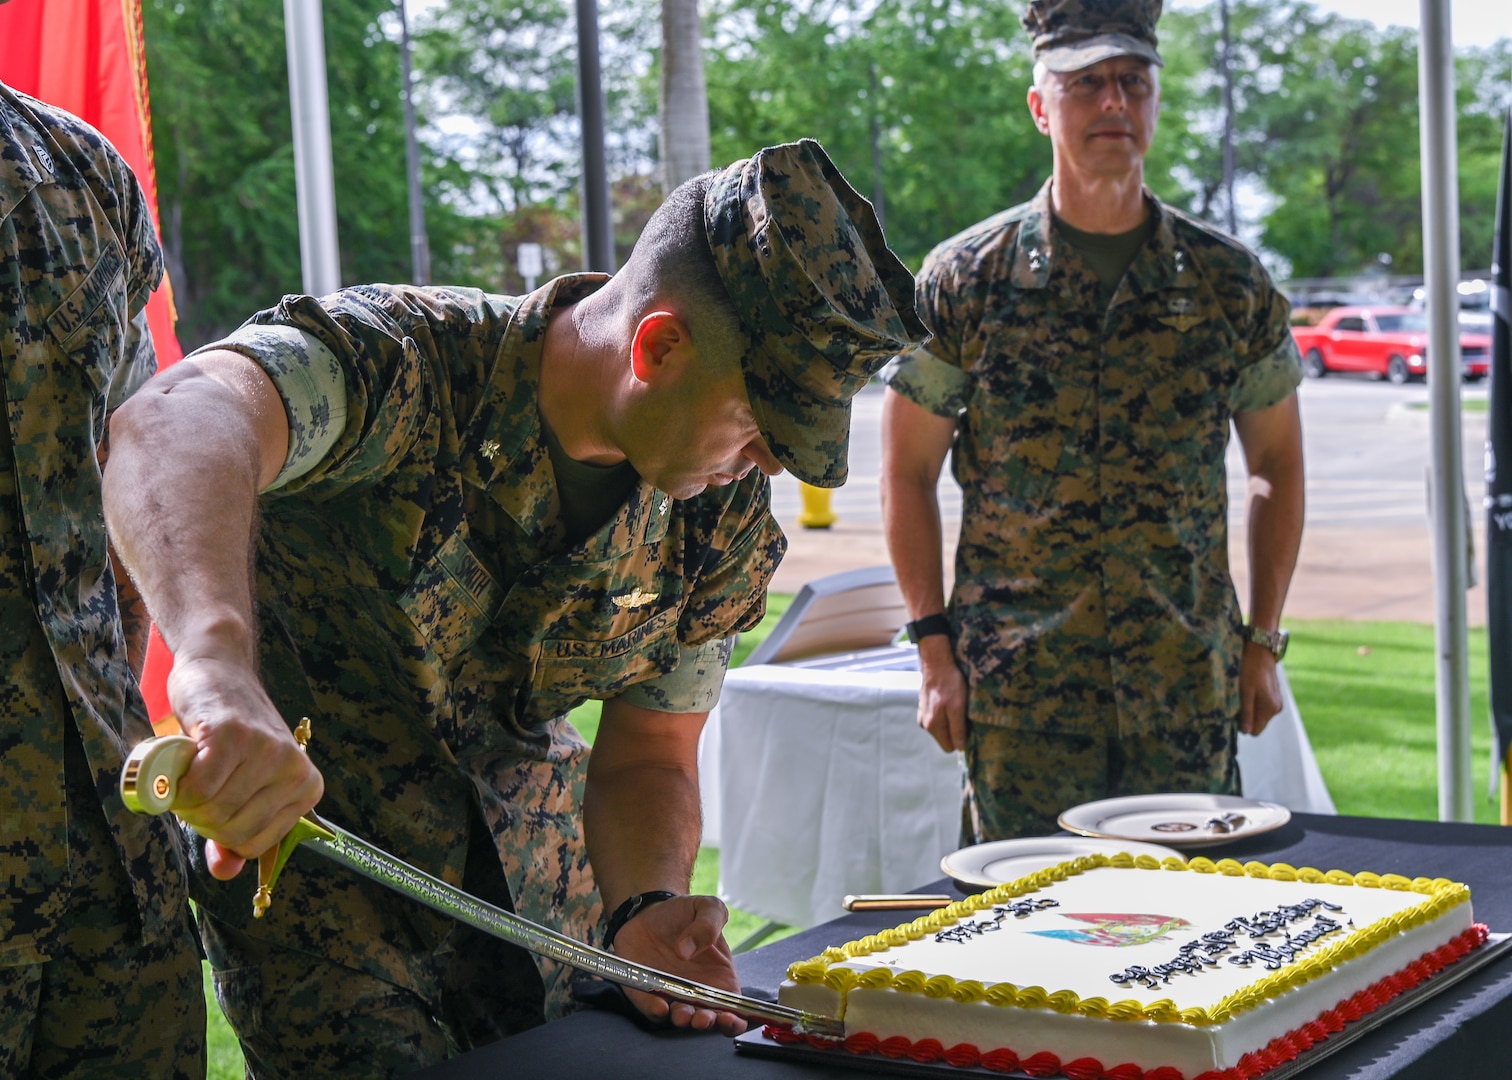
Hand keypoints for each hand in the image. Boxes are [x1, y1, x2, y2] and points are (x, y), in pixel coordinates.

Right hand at [163, 653, 323, 878]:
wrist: (219, 673)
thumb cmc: (230, 738)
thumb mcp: (241, 787)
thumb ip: (233, 834)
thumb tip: (225, 871)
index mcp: (306, 788)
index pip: (252, 845)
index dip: (221, 832)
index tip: (216, 802)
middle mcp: (295, 769)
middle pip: (231, 831)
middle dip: (201, 818)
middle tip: (197, 787)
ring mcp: (267, 750)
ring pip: (212, 812)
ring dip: (186, 802)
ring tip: (190, 772)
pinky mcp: (233, 734)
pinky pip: (197, 789)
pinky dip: (177, 786)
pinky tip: (182, 763)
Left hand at [608, 894, 747, 1035]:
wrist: (648, 910)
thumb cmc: (684, 913)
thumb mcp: (708, 907)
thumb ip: (709, 924)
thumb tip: (688, 949)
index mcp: (720, 977)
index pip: (734, 1010)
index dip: (735, 1021)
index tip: (730, 1016)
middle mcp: (698, 992)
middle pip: (708, 1020)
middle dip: (706, 1023)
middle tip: (702, 1017)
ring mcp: (673, 994)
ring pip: (680, 1018)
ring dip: (683, 1019)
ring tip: (682, 1012)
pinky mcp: (647, 993)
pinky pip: (651, 1008)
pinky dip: (655, 1011)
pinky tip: (659, 1005)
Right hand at [917, 636, 967, 752]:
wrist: (936, 662)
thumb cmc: (950, 683)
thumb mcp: (958, 707)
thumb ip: (958, 730)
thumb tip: (960, 749)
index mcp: (932, 726)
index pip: (950, 747)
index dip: (962, 739)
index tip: (968, 726)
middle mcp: (925, 724)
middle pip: (946, 738)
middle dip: (957, 730)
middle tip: (964, 713)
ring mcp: (923, 715)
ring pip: (943, 728)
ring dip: (952, 720)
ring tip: (956, 704)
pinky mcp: (924, 707)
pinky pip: (939, 718)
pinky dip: (946, 712)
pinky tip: (949, 700)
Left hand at [1239, 642, 1283, 735]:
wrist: (1261, 650)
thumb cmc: (1250, 669)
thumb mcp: (1245, 691)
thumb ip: (1247, 712)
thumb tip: (1246, 732)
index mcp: (1270, 709)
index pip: (1255, 731)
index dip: (1242, 725)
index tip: (1233, 713)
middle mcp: (1276, 708)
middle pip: (1257, 723)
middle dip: (1245, 717)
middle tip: (1235, 701)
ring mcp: (1276, 701)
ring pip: (1258, 714)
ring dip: (1248, 708)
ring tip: (1240, 694)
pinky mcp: (1273, 695)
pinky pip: (1260, 706)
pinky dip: (1252, 702)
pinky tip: (1247, 690)